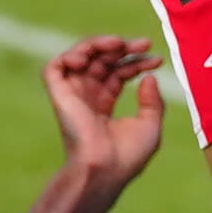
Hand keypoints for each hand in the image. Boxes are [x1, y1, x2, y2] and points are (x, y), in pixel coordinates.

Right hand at [44, 36, 166, 197]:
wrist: (105, 169)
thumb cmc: (127, 156)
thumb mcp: (150, 125)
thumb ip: (153, 101)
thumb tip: (150, 77)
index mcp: (105, 105)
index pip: (118, 73)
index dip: (136, 62)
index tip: (156, 59)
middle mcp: (87, 97)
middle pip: (101, 60)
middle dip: (122, 48)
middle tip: (142, 44)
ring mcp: (73, 95)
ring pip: (79, 57)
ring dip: (97, 44)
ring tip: (117, 44)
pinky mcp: (59, 95)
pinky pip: (55, 68)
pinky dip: (69, 56)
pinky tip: (89, 57)